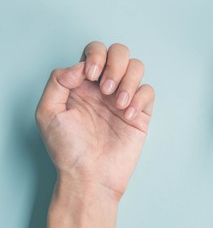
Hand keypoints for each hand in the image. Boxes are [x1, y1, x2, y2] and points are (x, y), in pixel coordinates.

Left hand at [36, 42, 154, 199]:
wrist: (90, 176)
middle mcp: (104, 88)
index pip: (95, 51)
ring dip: (128, 80)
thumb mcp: (48, 112)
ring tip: (117, 103)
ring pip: (137, 67)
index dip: (96, 56)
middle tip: (105, 89)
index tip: (90, 77)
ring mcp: (123, 99)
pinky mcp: (140, 113)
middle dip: (115, 64)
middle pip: (120, 52)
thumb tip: (80, 67)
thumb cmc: (68, 149)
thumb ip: (58, 81)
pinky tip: (126, 115)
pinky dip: (139, 98)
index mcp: (82, 84)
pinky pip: (148, 91)